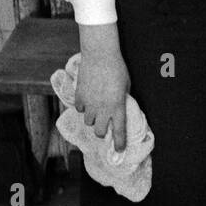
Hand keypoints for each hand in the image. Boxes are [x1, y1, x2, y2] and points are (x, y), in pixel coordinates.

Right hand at [75, 25, 130, 151]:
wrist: (100, 54)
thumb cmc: (117, 68)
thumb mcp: (126, 86)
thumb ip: (122, 100)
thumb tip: (118, 109)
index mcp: (117, 107)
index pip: (118, 131)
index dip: (118, 143)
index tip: (119, 150)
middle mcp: (102, 108)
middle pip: (98, 131)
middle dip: (101, 132)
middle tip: (103, 126)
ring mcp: (89, 103)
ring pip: (87, 121)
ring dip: (91, 118)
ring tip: (95, 110)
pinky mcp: (79, 96)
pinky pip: (79, 108)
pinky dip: (83, 107)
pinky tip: (87, 99)